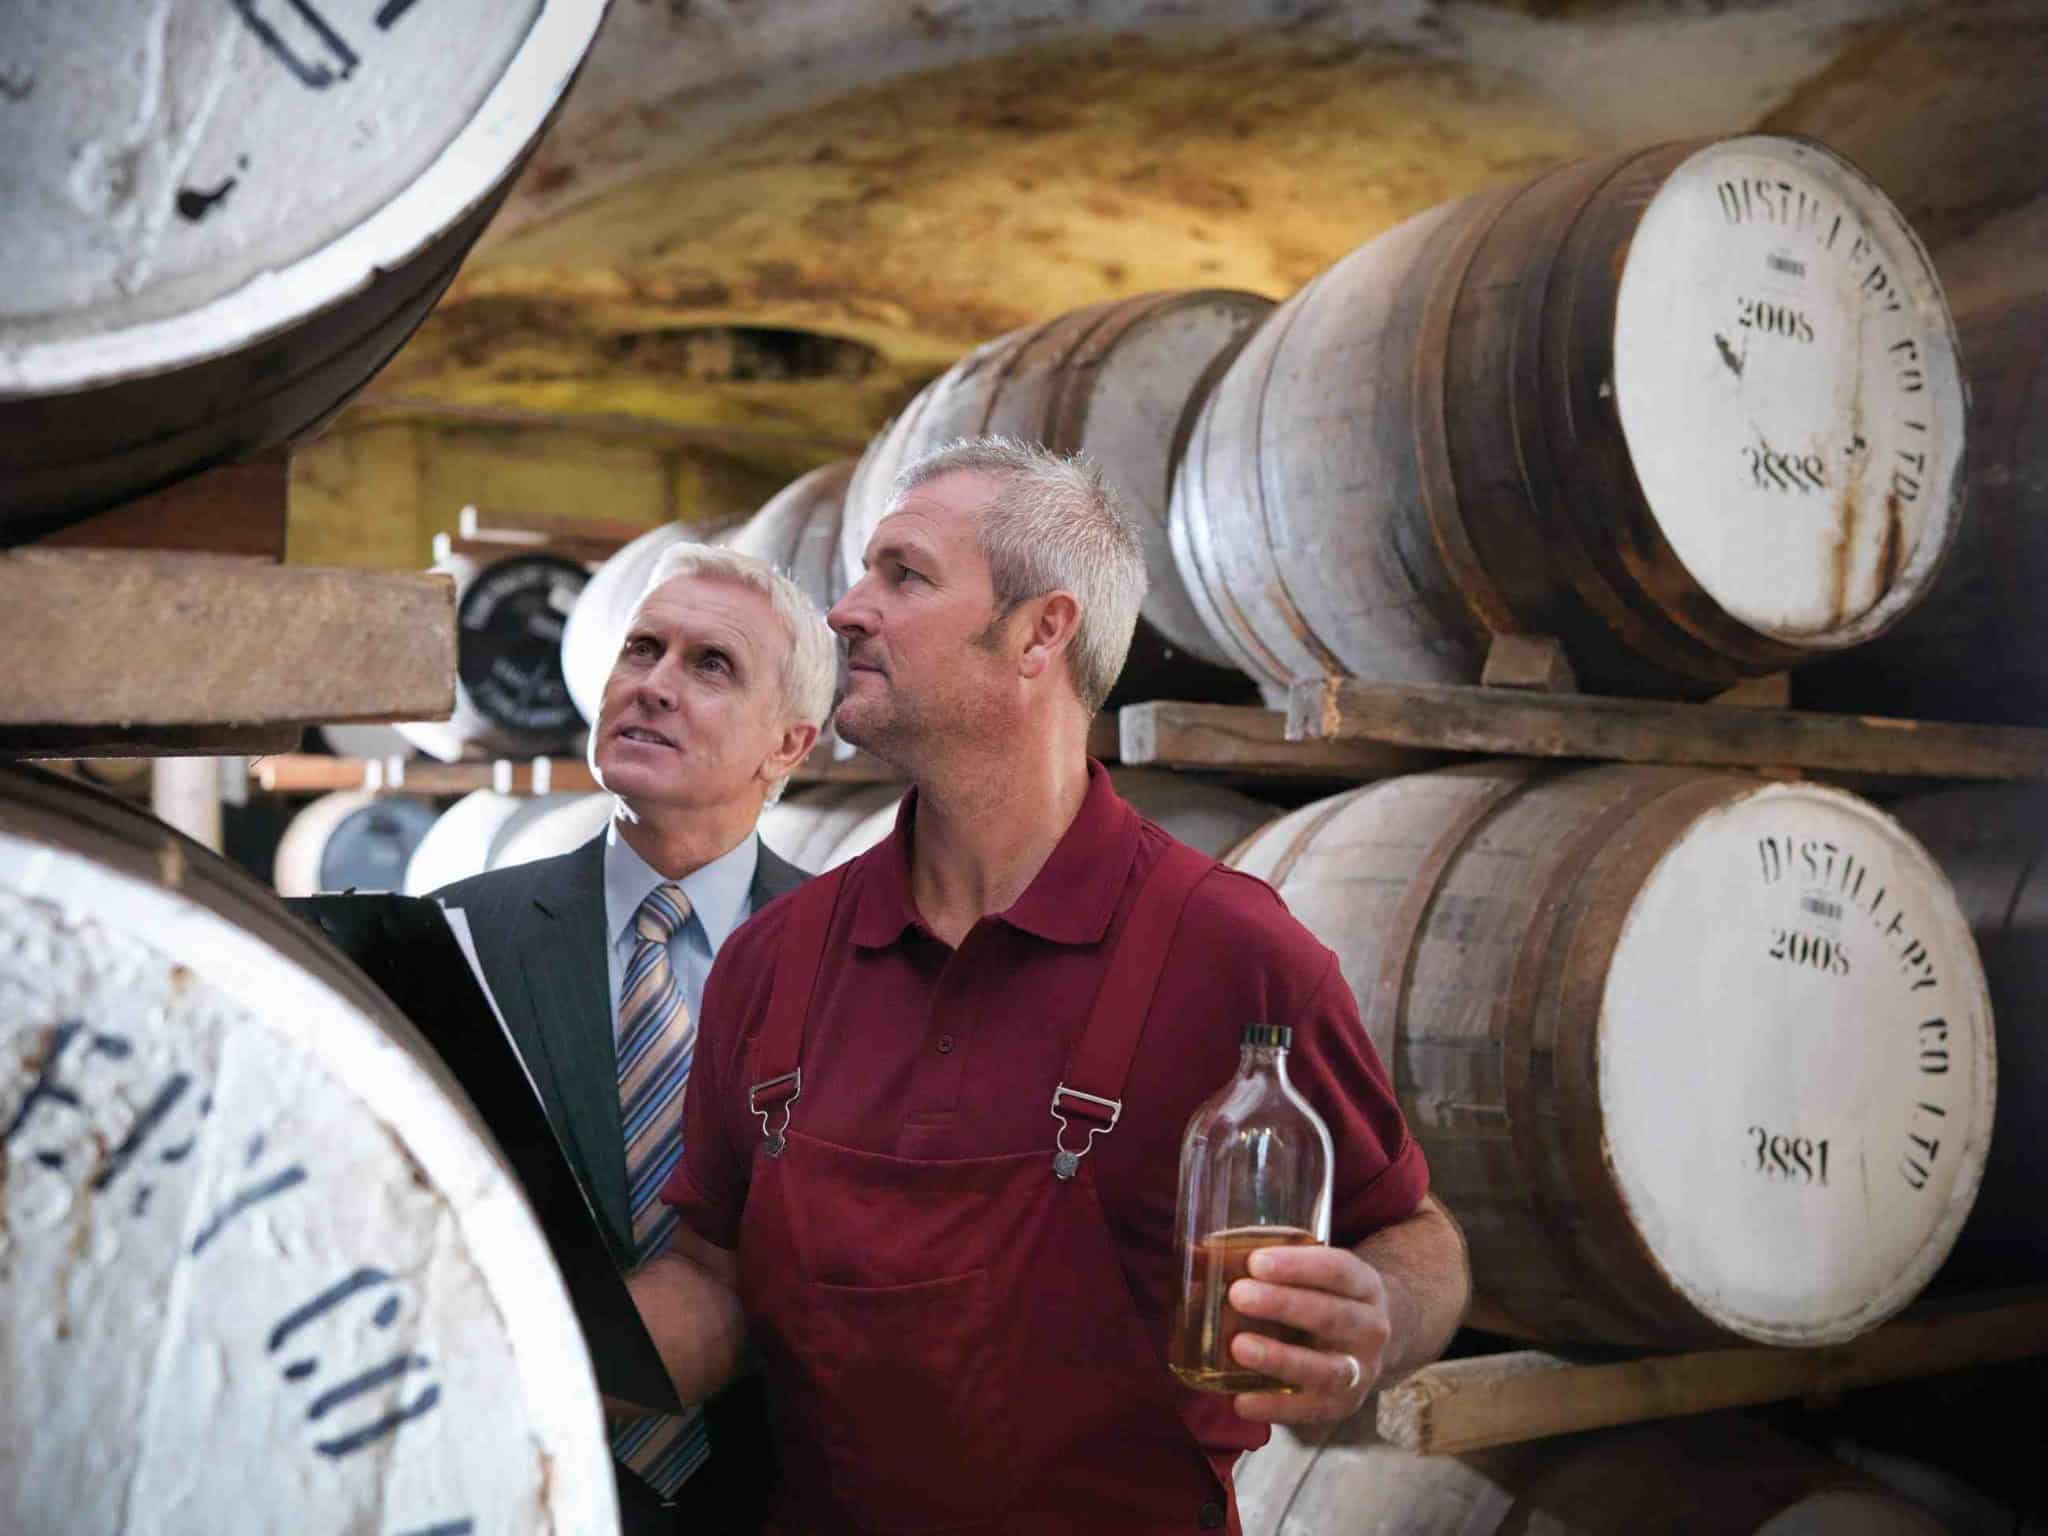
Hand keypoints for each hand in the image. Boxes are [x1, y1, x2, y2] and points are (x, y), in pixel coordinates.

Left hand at [1225, 1242, 1390, 1424]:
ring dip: (1280, 1358)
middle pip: (1331, 1316)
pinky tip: (1241, 1401)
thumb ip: (1268, 1266)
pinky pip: (1310, 1411)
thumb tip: (1197, 1256)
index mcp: (1364, 1285)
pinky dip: (1275, 1408)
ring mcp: (1359, 1371)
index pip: (1337, 1270)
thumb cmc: (1324, 1296)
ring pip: (1325, 1369)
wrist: (1366, 1340)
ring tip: (1239, 1347)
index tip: (1256, 1261)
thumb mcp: (1313, 1274)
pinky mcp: (1341, 1405)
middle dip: (1284, 1305)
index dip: (1298, 1266)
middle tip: (1238, 1295)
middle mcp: (1371, 1328)